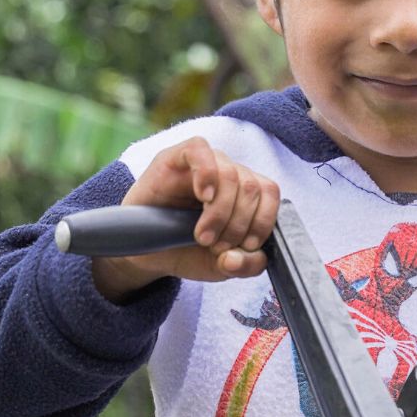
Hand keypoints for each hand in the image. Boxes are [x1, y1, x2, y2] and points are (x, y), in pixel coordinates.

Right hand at [91, 137, 280, 301]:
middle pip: (251, 187)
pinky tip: (203, 196)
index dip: (264, 220)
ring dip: (220, 212)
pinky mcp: (175, 157)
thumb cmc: (187, 251)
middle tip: (215, 245)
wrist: (146, 253)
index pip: (270, 193)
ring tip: (202, 236)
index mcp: (245, 194)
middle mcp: (228, 174)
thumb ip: (245, 266)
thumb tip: (241, 255)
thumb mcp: (221, 267)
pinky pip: (199, 149)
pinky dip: (207, 173)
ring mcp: (203, 163)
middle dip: (237, 224)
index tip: (246, 246)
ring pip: (230, 173)